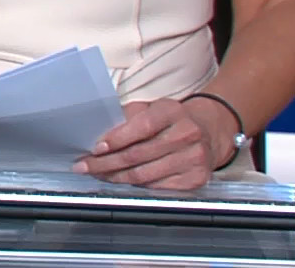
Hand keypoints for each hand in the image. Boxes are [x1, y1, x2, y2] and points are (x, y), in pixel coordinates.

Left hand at [74, 98, 229, 189]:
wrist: (208, 131)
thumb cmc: (171, 120)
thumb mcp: (152, 108)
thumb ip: (129, 117)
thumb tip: (99, 133)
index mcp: (172, 111)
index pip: (141, 127)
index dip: (117, 139)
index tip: (96, 148)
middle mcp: (187, 134)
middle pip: (138, 155)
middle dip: (106, 163)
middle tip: (85, 166)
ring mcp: (194, 158)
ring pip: (145, 175)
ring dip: (116, 177)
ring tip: (99, 175)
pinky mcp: (196, 178)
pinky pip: (157, 187)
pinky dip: (136, 186)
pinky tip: (123, 181)